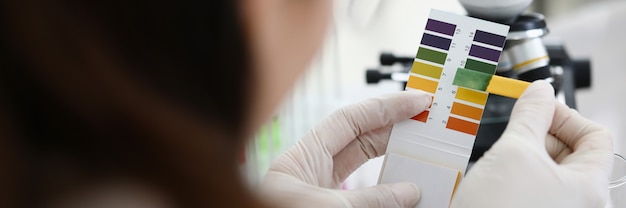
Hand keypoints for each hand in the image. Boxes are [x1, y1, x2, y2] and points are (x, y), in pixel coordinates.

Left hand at [259, 91, 431, 207]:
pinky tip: (407, 192)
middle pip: (361, 139)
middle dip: (395, 131)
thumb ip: (372, 200)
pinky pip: (365, 195)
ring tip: (424, 157)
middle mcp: (313, 170)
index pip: (350, 120)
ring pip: (366, 168)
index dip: (386, 107)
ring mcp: (323, 192)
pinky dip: (387, 192)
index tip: (417, 101)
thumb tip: (409, 192)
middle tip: (428, 125)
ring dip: (395, 164)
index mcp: (303, 157)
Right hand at [450, 81, 613, 207]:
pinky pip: (536, 189)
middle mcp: (581, 205)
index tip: (538, 107)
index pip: (596, 136)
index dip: (566, 115)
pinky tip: (498, 175)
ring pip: (550, 171)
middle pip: (573, 154)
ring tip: (503, 157)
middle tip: (516, 129)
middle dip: (542, 135)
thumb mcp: (513, 151)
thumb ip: (531, 114)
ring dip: (526, 155)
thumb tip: (540, 91)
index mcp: (590, 189)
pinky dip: (519, 175)